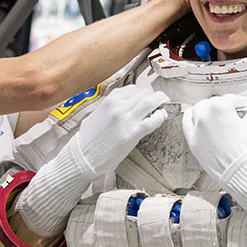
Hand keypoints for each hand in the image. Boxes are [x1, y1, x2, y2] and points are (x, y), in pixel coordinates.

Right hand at [14, 84, 168, 237]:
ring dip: (160, 101)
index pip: (133, 89)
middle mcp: (118, 106)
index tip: (146, 97)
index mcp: (109, 100)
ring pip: (150, 102)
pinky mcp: (132, 133)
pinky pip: (153, 121)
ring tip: (163, 104)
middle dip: (152, 96)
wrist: (83, 157)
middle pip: (144, 93)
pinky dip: (160, 117)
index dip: (142, 93)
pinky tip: (161, 117)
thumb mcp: (96, 115)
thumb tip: (122, 106)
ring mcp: (126, 119)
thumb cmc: (88, 139)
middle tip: (157, 101)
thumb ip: (110, 108)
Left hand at [182, 87, 246, 183]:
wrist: (239, 170)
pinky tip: (193, 115)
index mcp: (220, 107)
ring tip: (215, 113)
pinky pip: (186, 123)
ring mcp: (197, 127)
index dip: (239, 102)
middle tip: (233, 112)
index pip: (230, 99)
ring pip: (199, 109)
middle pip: (214, 103)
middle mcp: (205, 114)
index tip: (244, 106)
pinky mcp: (192, 140)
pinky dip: (189, 117)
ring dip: (207, 108)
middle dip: (224, 105)